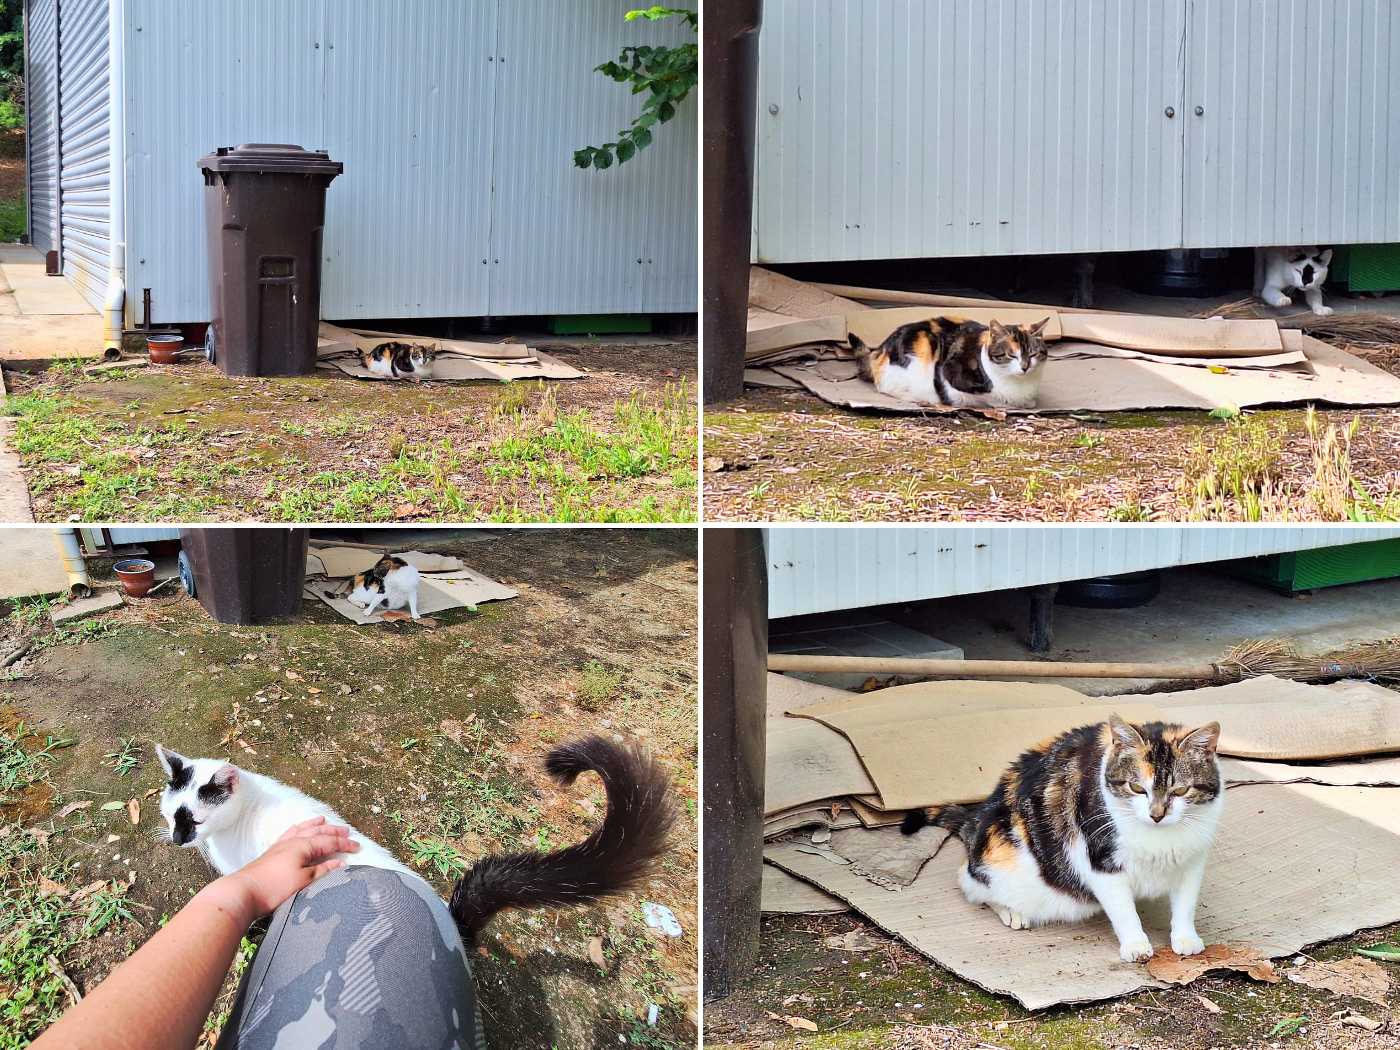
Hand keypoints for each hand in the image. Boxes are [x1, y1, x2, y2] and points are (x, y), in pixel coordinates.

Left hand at [203, 817, 358, 925]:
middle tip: (347, 832)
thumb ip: (323, 871)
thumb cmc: (274, 888)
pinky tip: (296, 829)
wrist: (242, 892)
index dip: (345, 844)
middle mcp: (292, 842)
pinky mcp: (271, 852)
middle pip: (317, 832)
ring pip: (301, 830)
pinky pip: (287, 834)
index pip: (329, 842)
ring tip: (323, 819)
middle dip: (333, 831)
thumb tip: (341, 863)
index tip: (358, 847)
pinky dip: (296, 829)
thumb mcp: (303, 881)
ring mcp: (280, 846)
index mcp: (303, 847)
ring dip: (314, 825)